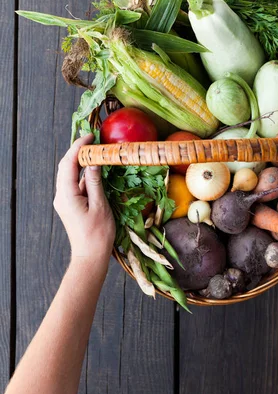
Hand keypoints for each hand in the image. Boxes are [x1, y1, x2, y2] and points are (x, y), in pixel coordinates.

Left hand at [53, 134, 114, 268]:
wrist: (90, 256)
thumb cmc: (98, 235)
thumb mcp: (100, 206)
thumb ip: (95, 182)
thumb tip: (94, 162)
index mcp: (66, 195)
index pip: (69, 164)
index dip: (78, 147)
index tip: (90, 136)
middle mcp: (61, 196)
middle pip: (66, 166)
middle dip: (77, 151)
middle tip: (92, 139)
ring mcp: (64, 200)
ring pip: (68, 174)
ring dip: (80, 161)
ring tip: (94, 150)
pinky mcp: (70, 204)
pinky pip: (73, 183)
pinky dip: (82, 173)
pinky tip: (93, 169)